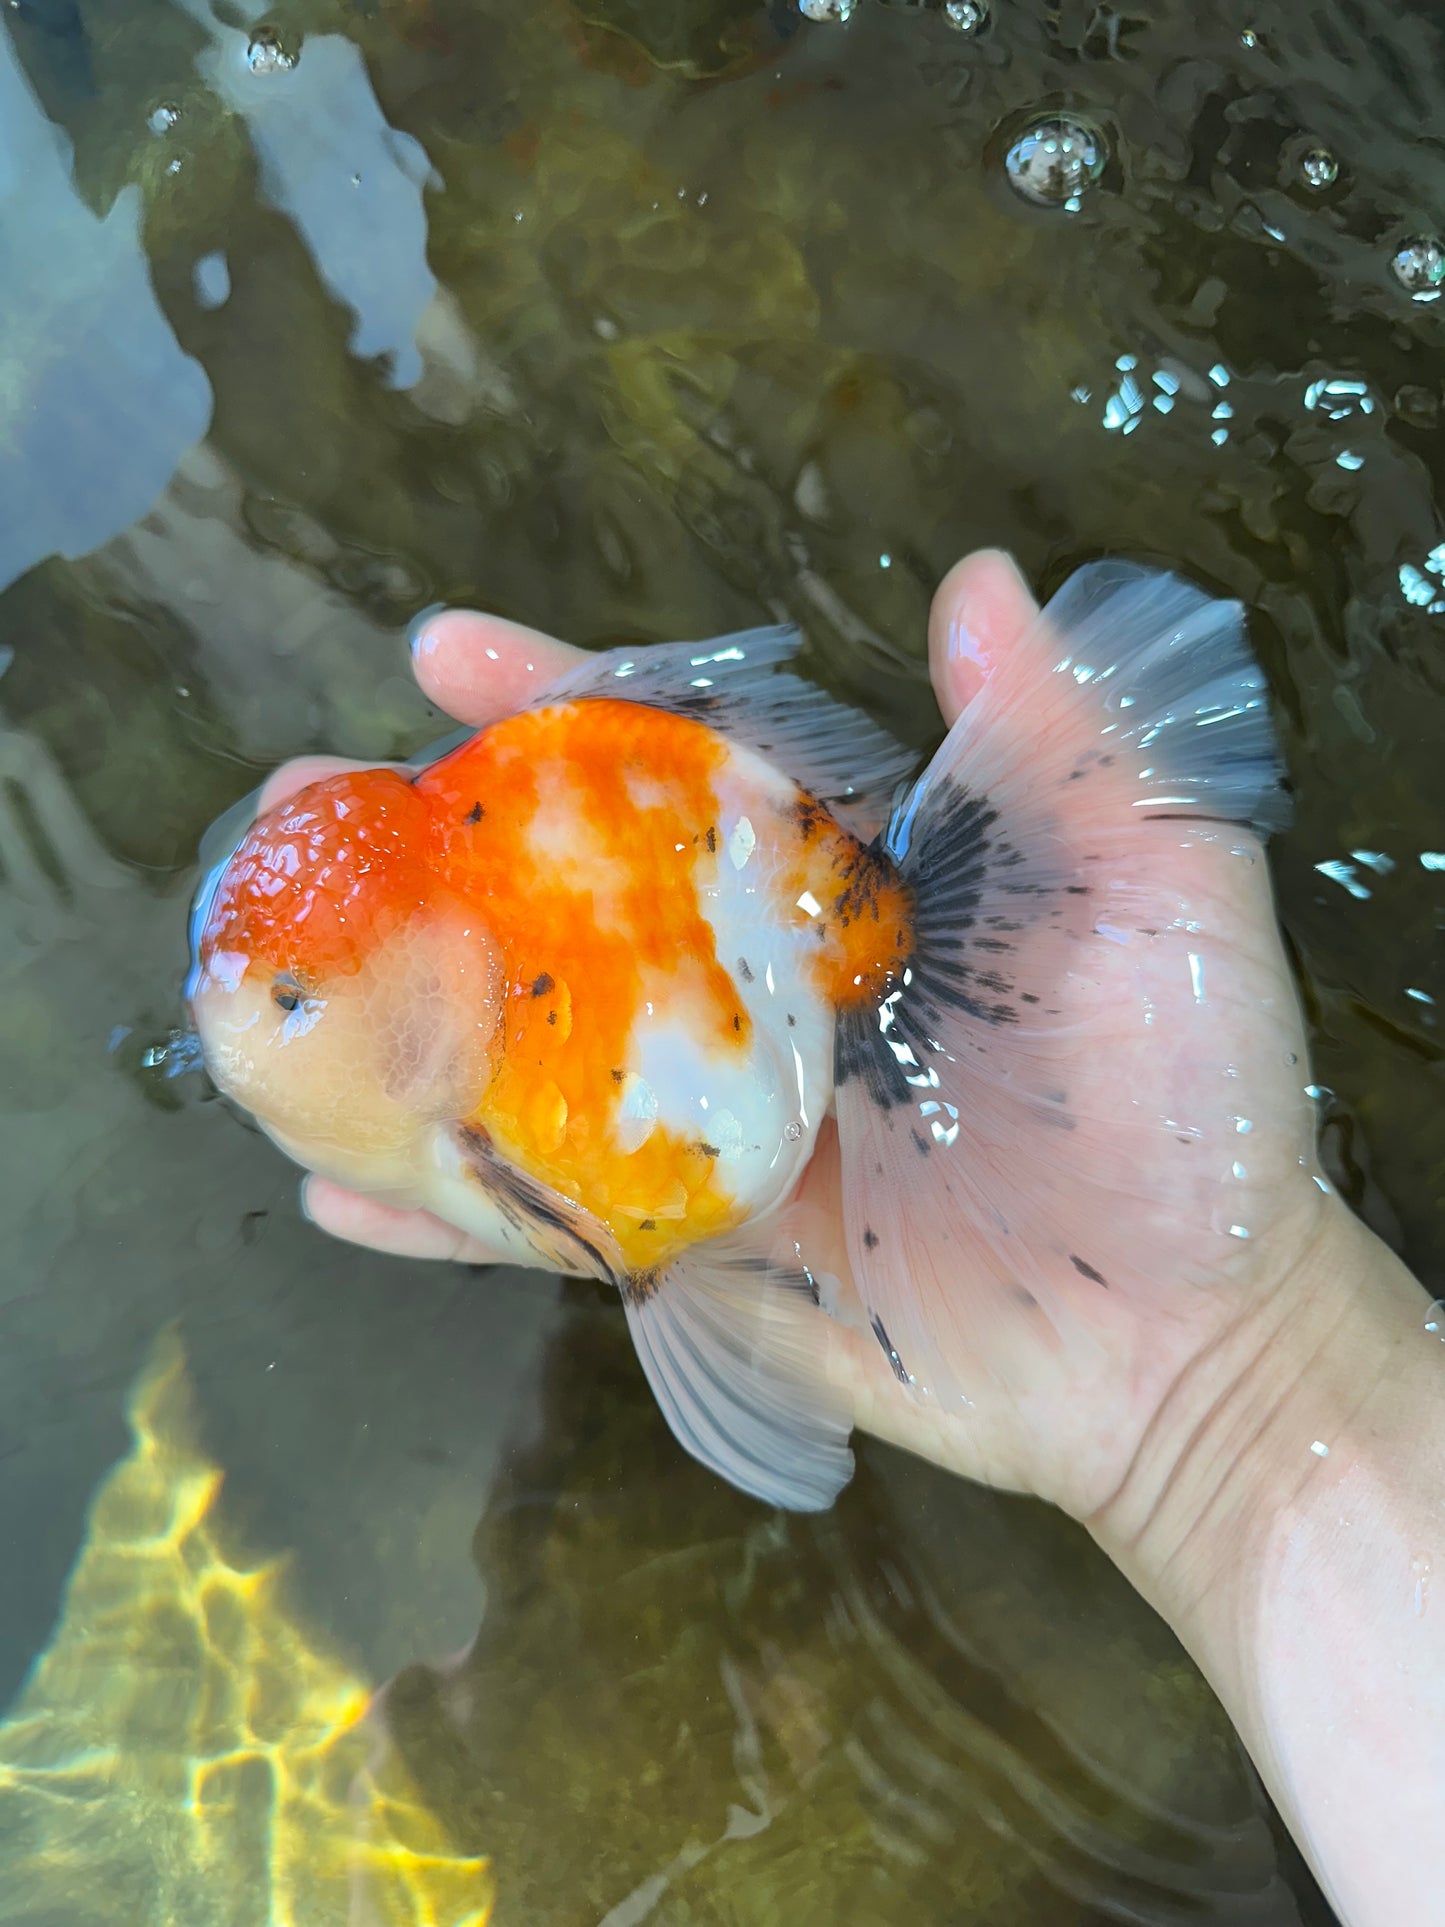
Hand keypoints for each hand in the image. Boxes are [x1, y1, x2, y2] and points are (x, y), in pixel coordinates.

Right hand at [262, 551, 1340, 1532]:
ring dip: (389, 1007)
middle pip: (560, 901)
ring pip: (520, 1051)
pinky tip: (327, 1172)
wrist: (1188, 1336)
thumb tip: (976, 578)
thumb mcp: (1156, 891)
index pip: (678, 770)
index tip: (444, 650)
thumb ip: (1059, 746)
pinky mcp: (693, 1250)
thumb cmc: (1190, 1104)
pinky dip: (437, 1205)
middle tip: (298, 805)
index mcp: (840, 889)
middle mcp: (752, 993)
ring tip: (259, 964)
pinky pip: (542, 1221)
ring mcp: (709, 1125)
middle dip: (425, 846)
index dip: (565, 702)